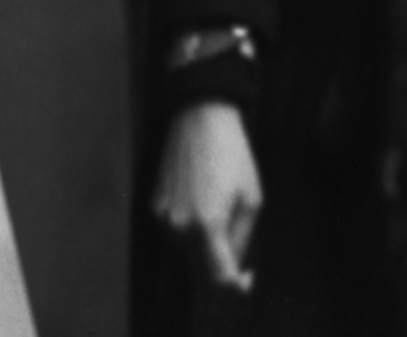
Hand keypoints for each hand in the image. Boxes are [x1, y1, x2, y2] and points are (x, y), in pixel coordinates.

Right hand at [153, 101, 264, 292]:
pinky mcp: (155, 207)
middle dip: (221, 275)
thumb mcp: (251, 199)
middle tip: (241, 268)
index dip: (236, 289)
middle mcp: (180, 227)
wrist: (199, 117)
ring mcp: (164, 218)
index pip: (219, 279)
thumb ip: (242, 239)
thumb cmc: (232, 154)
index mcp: (207, 225)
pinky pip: (176, 236)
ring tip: (223, 229)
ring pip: (187, 256)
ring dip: (205, 255)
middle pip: (200, 275)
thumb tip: (236, 266)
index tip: (247, 281)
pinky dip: (191, 236)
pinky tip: (204, 213)